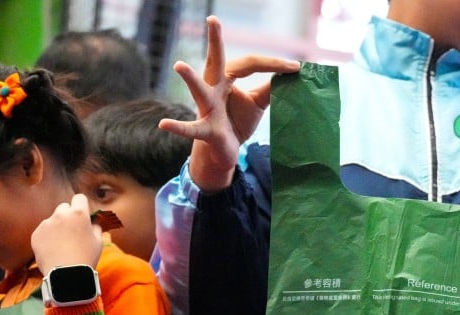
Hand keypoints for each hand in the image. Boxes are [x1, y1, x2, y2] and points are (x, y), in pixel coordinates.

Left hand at [31, 193, 102, 273]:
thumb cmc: (86, 258)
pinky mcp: (36, 234)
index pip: (79, 198)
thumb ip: (95, 227)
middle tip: (72, 231)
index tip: (82, 214)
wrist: (67, 274)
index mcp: (79, 214)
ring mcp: (46, 224)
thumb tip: (92, 222)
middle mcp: (61, 215)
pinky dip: (47, 237)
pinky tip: (54, 249)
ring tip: (62, 244)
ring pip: (52, 220)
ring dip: (57, 227)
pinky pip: (43, 231)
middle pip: (64, 207)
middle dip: (68, 215)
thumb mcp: (98, 242)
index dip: (81, 205)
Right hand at [159, 15, 299, 192]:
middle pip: (216, 62)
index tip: (296, 67)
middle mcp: (214, 88)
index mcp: (228, 79)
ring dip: (190, 79)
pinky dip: (177, 128)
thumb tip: (289, 75)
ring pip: (198, 91)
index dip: (273, 65)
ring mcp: (207, 108)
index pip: (251, 64)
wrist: (225, 150)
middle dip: (214, 41)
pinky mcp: (205, 129)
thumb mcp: (257, 103)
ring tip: (179, 65)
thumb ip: (269, 88)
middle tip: (213, 19)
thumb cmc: (237, 121)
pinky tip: (163, 125)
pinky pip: (191, 129)